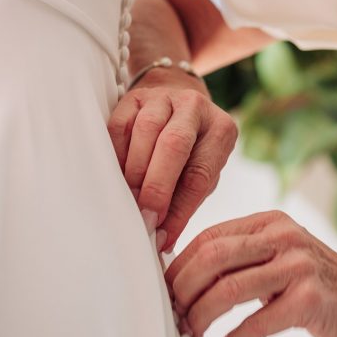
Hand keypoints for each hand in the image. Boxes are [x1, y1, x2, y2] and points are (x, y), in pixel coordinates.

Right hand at [107, 68, 237, 252]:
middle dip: (157, 186)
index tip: (162, 233)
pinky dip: (115, 154)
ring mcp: (164, 98)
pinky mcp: (135, 97)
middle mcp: (196, 107)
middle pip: (175, 144)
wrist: (176, 103)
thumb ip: (185, 201)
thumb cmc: (192, 150)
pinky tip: (115, 175)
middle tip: (144, 217)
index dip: (180, 207)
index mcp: (221, 130)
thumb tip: (161, 238)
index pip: (200, 173)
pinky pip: (120, 125)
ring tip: (129, 198)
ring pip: (146, 130)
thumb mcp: (200, 175)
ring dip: (135, 171)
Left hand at [166, 211, 336, 336]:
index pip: (210, 235)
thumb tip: (184, 277)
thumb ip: (244, 257)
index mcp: (273, 221)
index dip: (179, 264)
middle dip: (181, 289)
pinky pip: (255, 324)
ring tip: (188, 333)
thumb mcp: (283, 258)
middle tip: (172, 314)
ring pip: (227, 289)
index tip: (163, 290)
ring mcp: (299, 266)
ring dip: (199, 317)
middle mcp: (285, 236)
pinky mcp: (310, 300)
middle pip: (212, 257)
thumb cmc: (322, 287)